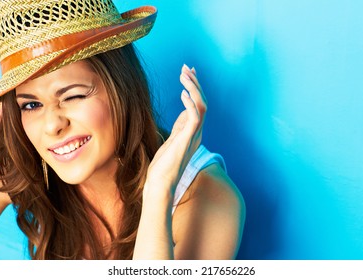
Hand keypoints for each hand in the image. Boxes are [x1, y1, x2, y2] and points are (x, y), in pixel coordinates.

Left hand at [144, 65, 206, 197]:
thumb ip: (179, 128)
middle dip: (195, 83)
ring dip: (194, 88)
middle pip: (202, 102)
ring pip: (201, 106)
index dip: (194, 87)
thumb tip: (182, 114)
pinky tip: (182, 93)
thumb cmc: (163, 166)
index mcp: (193, 132)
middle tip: (186, 68)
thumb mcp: (171, 141)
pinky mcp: (188, 140)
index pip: (197, 105)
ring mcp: (194, 136)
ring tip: (184, 74)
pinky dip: (190, 103)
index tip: (187, 73)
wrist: (161, 184)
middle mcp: (197, 132)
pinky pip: (195, 117)